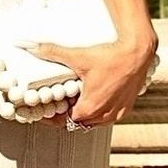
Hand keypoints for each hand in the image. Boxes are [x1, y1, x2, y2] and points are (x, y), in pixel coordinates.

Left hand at [27, 35, 157, 127]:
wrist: (138, 52)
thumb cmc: (111, 57)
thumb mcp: (77, 55)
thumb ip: (51, 51)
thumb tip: (29, 45)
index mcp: (89, 108)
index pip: (63, 121)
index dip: (51, 117)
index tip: (45, 112)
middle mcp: (103, 115)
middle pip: (78, 122)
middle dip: (67, 114)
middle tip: (58, 102)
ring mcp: (117, 112)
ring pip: (94, 121)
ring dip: (84, 114)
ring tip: (75, 99)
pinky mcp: (127, 107)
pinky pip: (109, 116)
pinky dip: (99, 111)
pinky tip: (94, 97)